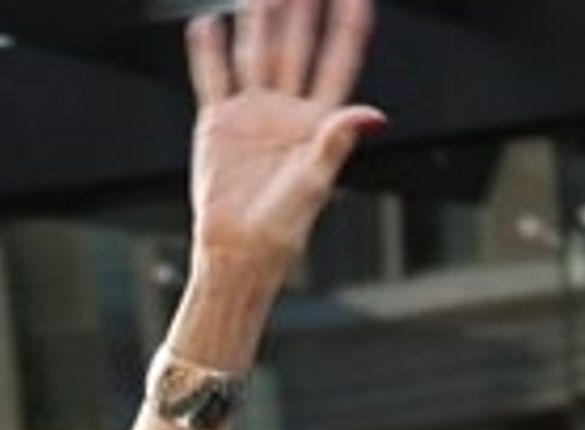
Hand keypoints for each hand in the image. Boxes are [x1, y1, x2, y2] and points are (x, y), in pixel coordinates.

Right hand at [186, 0, 384, 280]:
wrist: (238, 251)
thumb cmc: (281, 230)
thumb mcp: (315, 183)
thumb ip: (337, 141)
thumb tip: (374, 115)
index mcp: (316, 126)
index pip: (336, 64)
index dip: (347, 29)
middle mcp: (286, 113)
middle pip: (297, 48)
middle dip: (302, 10)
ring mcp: (252, 114)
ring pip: (257, 52)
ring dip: (260, 18)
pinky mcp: (219, 123)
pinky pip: (214, 77)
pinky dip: (210, 51)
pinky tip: (210, 23)